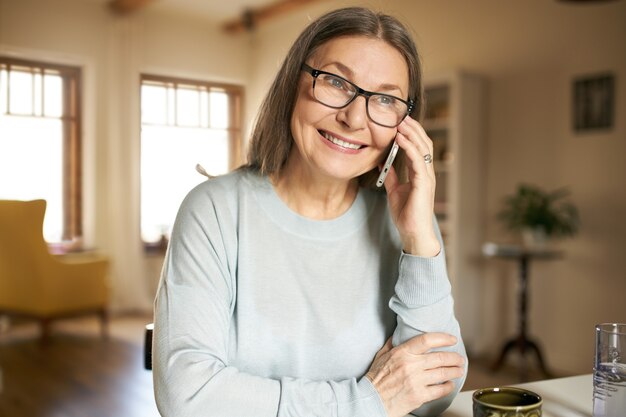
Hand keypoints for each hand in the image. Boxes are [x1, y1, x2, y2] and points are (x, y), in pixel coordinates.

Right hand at [365, 333, 464, 416]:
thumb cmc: (375, 379)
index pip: (426, 340)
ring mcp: (416, 381)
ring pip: (443, 373)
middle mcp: (410, 366)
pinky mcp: (419, 396)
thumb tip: (399, 334)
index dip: (442, 338)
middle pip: (440, 357)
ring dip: (454, 371)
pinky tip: (450, 385)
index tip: (451, 339)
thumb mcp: (381, 356)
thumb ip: (392, 344)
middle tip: (460, 358)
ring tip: (459, 370)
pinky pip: (439, 390)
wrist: (371, 399)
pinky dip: (448, 387)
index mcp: (402, 353)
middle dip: (454, 358)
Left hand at [383, 117, 438, 256]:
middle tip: (400, 115)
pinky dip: (410, 148)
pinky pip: (418, 161)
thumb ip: (391, 176)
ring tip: (401, 122)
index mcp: (420, 173)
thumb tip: (383, 163)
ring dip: (411, 133)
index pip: (418, 147)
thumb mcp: (394, 191)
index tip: (399, 122)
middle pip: (423, 143)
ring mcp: (427, 177)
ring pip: (422, 148)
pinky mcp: (423, 184)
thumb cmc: (407, 215)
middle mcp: (426, 173)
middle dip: (412, 128)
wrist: (413, 233)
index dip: (411, 133)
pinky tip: (401, 139)